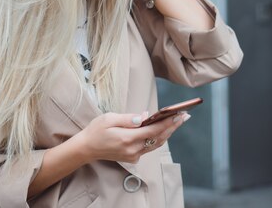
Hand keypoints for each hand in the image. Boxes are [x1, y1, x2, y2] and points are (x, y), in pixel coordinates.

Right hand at [75, 111, 189, 163]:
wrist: (87, 148)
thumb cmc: (96, 130)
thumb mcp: (109, 118)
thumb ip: (128, 118)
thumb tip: (145, 116)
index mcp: (127, 138)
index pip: (153, 130)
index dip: (168, 122)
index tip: (179, 114)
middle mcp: (133, 149)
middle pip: (159, 138)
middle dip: (173, 126)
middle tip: (185, 116)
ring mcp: (134, 155)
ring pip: (156, 143)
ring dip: (168, 132)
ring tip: (178, 121)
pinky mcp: (133, 157)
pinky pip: (149, 146)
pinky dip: (158, 137)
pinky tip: (164, 128)